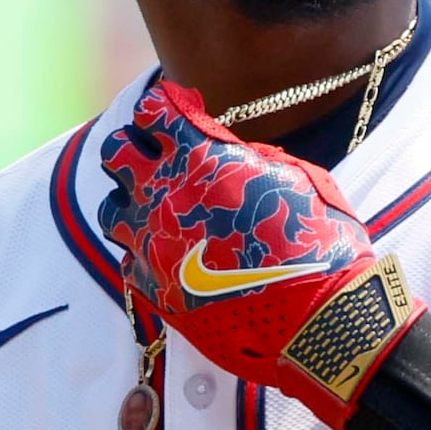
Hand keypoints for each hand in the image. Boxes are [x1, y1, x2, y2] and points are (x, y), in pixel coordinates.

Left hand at [95, 77, 422, 424]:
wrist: (317, 323)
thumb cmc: (319, 244)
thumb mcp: (294, 179)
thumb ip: (248, 158)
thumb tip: (228, 151)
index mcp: (202, 160)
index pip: (153, 111)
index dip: (165, 106)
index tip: (178, 111)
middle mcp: (165, 197)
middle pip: (115, 152)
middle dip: (133, 147)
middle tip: (158, 156)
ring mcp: (152, 245)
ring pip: (111, 209)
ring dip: (131, 202)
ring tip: (161, 211)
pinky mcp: (152, 288)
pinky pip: (130, 259)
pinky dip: (147, 253)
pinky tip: (174, 256)